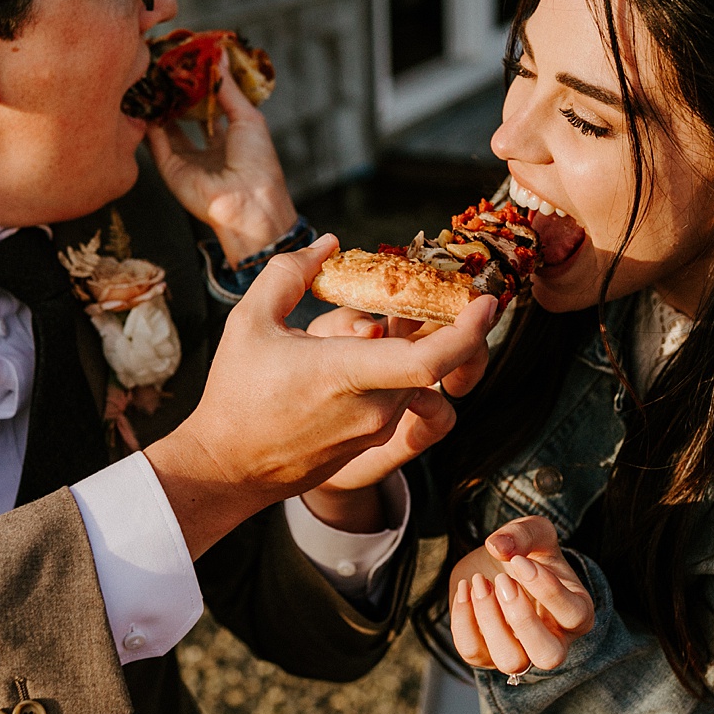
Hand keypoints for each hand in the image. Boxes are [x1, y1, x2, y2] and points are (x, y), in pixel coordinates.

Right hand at [143, 236, 498, 555]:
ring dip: (413, 346)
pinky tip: (366, 350)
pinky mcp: (370, 444)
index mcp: (346, 375)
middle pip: (434, 361)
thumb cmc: (235, 394)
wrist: (226, 469)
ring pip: (417, 378)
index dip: (469, 331)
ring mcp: (373, 430)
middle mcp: (372, 408)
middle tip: (443, 293)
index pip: (430, 360)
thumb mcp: (249, 322)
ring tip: (380, 320)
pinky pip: (400, 397)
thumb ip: (289, 274)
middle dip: (444, 324)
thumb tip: (328, 244)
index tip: (486, 302)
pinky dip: (397, 370)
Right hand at [147, 71, 296, 263]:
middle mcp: (206, 151)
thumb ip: (228, 87)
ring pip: (166, 128)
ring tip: (151, 77)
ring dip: (159, 105)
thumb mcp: (247, 117)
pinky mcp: (170, 169)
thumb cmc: (258, 163)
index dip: (199, 87)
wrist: (249, 202)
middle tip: (165, 68)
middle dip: (175, 94)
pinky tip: (145, 98)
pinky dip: (148, 121)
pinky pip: (154, 142)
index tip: (189, 64)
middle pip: (184, 117)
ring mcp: (186, 161)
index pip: (210, 109)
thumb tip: (220, 54)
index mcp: (229, 140)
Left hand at [448, 517, 594, 674]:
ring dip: (490, 621)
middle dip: (522, 618)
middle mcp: (554, 641)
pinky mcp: (487, 654)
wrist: (499, 567)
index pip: (574, 615)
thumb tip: (498, 546)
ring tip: (480, 583)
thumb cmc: (528, 554)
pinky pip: (473, 652)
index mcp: (576, 612)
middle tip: (502, 580)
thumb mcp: (535, 532)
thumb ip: (523, 533)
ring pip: (511, 661)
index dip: (546, 588)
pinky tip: (465, 588)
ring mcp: (520, 653)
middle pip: (549, 656)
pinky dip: (463, 620)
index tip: (519, 561)